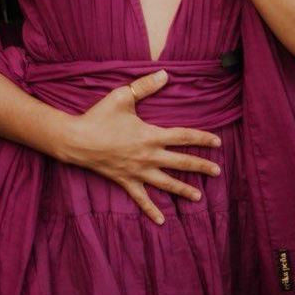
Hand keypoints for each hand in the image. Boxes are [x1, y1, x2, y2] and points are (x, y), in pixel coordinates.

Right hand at [59, 69, 223, 225]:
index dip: (202, 139)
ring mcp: (138, 171)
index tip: (217, 142)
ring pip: (166, 183)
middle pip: (181, 162)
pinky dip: (152, 210)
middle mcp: (149, 156)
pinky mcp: (125, 181)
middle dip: (201, 167)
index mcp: (151, 135)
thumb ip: (145, 86)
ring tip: (199, 197)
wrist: (76, 140)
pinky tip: (162, 220)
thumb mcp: (123, 96)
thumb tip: (165, 74)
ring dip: (184, 190)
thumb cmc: (99, 116)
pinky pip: (141, 199)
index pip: (183, 137)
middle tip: (218, 171)